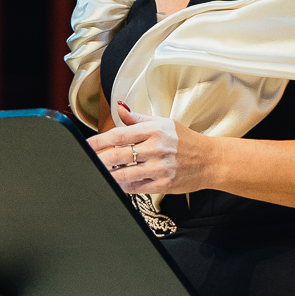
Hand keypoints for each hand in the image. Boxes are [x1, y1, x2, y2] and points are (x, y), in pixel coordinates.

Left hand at [88, 101, 212, 195]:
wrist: (211, 160)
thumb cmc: (185, 141)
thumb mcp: (164, 123)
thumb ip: (138, 119)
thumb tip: (119, 108)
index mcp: (154, 129)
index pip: (119, 134)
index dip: (99, 140)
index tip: (85, 145)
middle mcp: (157, 147)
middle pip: (118, 154)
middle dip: (98, 159)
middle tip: (84, 162)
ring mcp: (160, 167)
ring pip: (124, 173)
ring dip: (108, 175)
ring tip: (97, 174)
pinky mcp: (163, 184)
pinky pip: (136, 187)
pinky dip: (123, 186)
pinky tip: (116, 183)